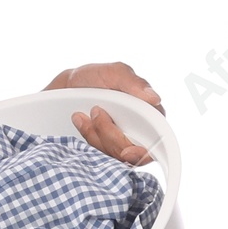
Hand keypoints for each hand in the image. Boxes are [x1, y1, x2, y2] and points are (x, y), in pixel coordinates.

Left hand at [46, 60, 163, 166]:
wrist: (72, 86)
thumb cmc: (97, 77)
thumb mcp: (115, 72)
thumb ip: (135, 83)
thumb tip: (155, 99)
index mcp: (150, 114)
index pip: (156, 143)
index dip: (142, 153)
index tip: (126, 152)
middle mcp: (140, 131)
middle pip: (132, 154)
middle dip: (110, 136)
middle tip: (96, 112)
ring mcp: (122, 141)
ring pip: (114, 155)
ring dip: (96, 135)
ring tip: (85, 114)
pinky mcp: (106, 147)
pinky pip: (100, 154)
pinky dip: (89, 137)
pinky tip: (82, 121)